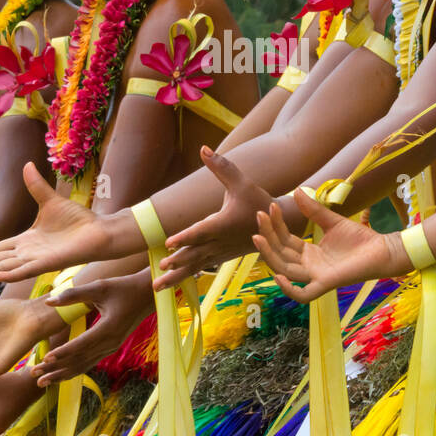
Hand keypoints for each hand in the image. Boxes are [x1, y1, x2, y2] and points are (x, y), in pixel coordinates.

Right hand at [0, 162, 109, 283]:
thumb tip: (27, 164)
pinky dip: (13, 273)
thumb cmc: (77, 220)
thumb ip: (36, 186)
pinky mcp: (50, 263)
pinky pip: (28, 269)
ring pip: (6, 268)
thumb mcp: (50, 200)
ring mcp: (38, 259)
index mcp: (27, 241)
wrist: (100, 230)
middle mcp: (29, 253)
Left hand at [30, 271, 154, 386]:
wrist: (146, 296)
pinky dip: (74, 370)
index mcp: (108, 328)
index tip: (45, 359)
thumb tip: (49, 301)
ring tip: (42, 382)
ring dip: (62, 374)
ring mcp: (111, 347)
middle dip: (56, 369)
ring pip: (83, 365)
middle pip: (80, 360)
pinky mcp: (110, 348)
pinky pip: (89, 362)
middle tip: (35, 375)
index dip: (63, 353)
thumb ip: (73, 295)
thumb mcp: (99, 287)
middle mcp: (110, 342)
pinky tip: (60, 376)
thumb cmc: (123, 287)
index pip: (81, 345)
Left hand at [156, 147, 275, 290]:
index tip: (168, 245)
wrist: (279, 223)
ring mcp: (222, 251)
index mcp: (223, 223)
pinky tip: (175, 281)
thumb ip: (221, 166)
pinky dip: (188, 275)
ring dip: (176, 276)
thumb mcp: (241, 181)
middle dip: (176, 264)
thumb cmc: (259, 200)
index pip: (200, 231)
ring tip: (157, 286)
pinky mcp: (223, 256)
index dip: (184, 237)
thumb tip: (203, 148)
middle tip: (159, 271)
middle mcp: (221, 240)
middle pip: (194, 254)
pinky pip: (202, 267)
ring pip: (195, 265)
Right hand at [252, 188, 411, 302]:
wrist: (382, 249)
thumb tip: (296, 191)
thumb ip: (313, 210)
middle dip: (267, 236)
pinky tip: (279, 275)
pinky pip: (304, 295)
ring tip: (258, 237)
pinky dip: (290, 290)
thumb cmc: (360, 238)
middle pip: (280, 253)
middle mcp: (308, 266)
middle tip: (259, 216)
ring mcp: (316, 276)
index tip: (269, 208)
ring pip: (285, 270)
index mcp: (308, 252)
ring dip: (270, 255)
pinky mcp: (327, 283)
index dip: (274, 225)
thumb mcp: (332, 221)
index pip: (284, 240)